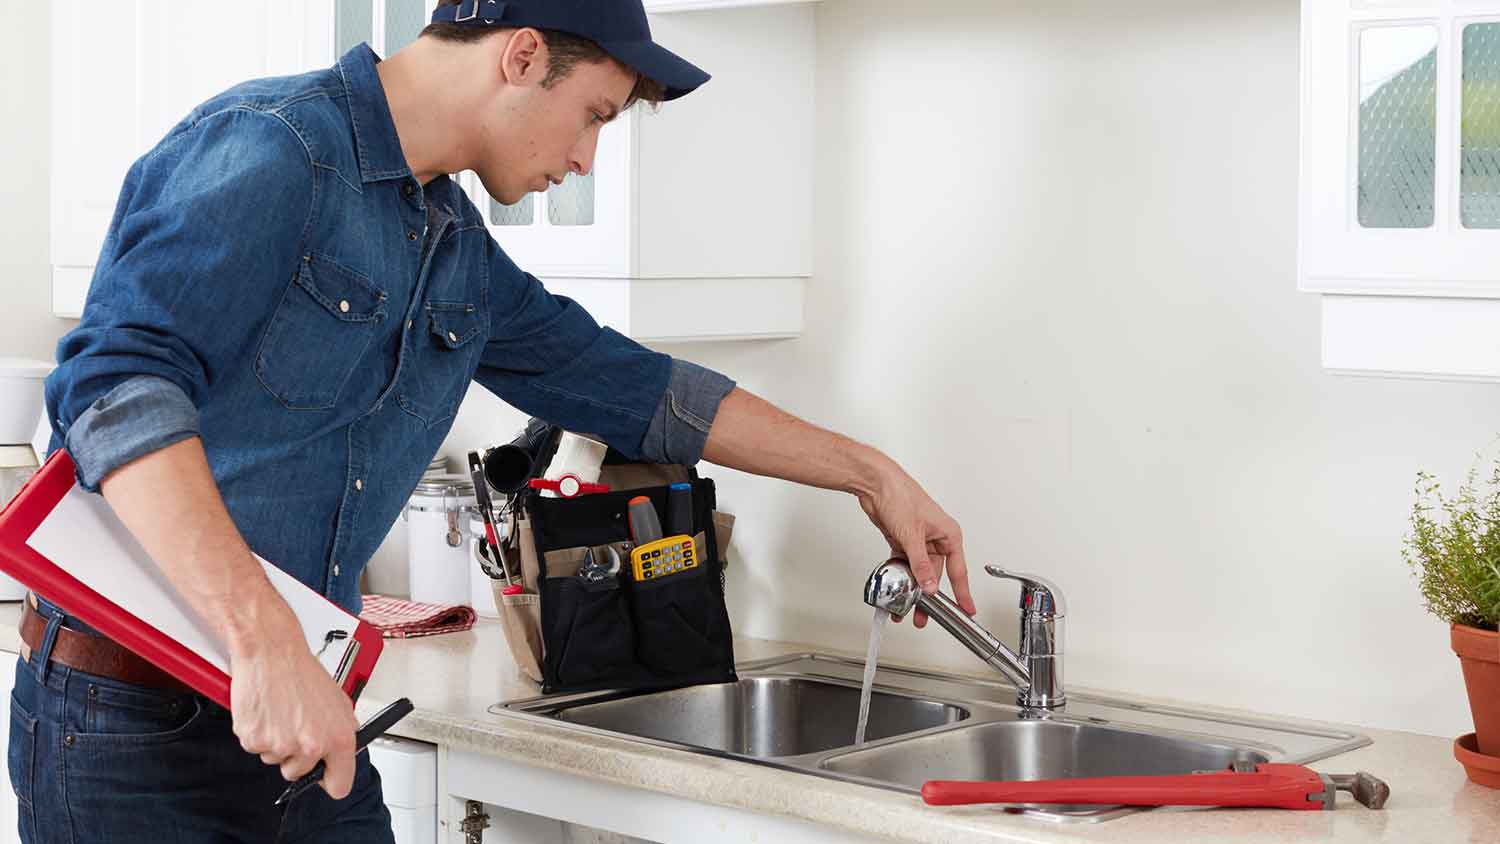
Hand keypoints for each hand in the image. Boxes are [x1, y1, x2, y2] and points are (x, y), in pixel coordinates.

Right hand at [228, 597, 357, 799]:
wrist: (272, 652)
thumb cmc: (302, 671)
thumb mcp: (338, 700)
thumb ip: (342, 729)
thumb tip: (343, 750)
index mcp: (338, 739)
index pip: (340, 785)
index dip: (330, 780)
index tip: (324, 775)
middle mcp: (311, 746)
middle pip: (298, 774)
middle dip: (295, 755)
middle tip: (294, 725)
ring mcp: (280, 745)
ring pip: (275, 760)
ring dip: (276, 741)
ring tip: (280, 711)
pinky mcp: (254, 739)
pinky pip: (255, 748)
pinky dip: (258, 733)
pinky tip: (266, 711)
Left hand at [855, 458, 975, 627]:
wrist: (875, 483)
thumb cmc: (900, 495)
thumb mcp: (912, 535)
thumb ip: (921, 564)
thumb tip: (929, 585)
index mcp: (948, 535)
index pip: (958, 570)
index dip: (962, 593)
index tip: (967, 609)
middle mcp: (936, 538)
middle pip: (936, 575)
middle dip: (929, 596)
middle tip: (925, 616)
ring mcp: (918, 541)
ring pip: (918, 572)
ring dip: (911, 589)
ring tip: (905, 607)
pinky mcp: (902, 541)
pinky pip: (904, 565)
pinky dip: (900, 577)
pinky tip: (896, 589)